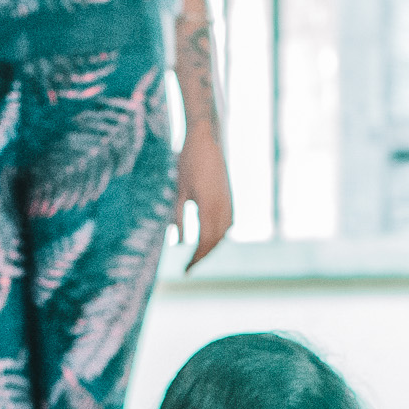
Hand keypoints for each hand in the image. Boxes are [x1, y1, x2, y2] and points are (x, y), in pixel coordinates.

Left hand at [175, 127, 231, 269]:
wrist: (207, 138)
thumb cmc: (189, 162)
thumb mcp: (179, 191)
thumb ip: (179, 217)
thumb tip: (179, 242)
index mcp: (209, 207)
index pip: (205, 242)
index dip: (196, 258)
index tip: (186, 269)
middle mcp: (223, 207)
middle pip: (215, 242)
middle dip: (202, 256)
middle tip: (189, 267)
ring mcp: (229, 203)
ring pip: (223, 235)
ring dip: (211, 247)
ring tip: (197, 256)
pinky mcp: (230, 198)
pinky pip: (227, 224)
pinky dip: (218, 236)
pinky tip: (210, 239)